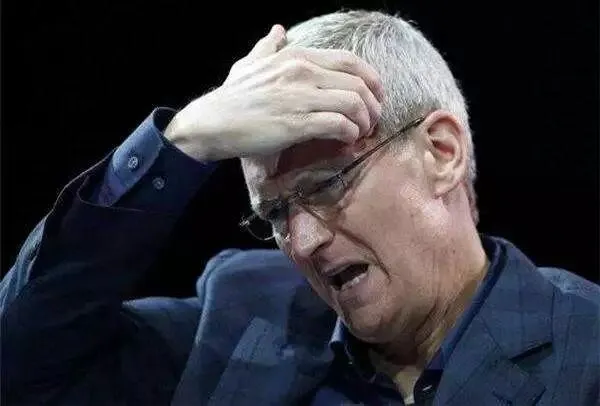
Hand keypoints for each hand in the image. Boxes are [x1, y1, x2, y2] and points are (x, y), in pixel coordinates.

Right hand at [164, 24, 383, 161]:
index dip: (372, 79)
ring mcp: (300, 97)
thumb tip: (278, 30)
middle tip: (371, 121)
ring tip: (360, 133)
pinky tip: (346, 141)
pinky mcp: (296, 124)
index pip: (350, 60)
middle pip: (358, 83)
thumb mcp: (249, 64)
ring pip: (354, 104)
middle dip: (373, 105)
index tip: (375, 97)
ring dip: (364, 122)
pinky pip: (339, 125)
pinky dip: (350, 135)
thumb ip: (267, 47)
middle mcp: (303, 72)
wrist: (210, 123)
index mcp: (297, 57)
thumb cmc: (231, 97)